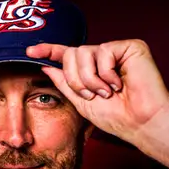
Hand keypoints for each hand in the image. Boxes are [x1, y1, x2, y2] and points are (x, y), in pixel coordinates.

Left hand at [26, 40, 168, 145]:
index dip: (48, 50)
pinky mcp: (130, 46)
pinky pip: (103, 51)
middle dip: (75, 78)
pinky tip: (118, 84)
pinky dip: (106, 73)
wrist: (139, 121)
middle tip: (90, 95)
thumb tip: (45, 65)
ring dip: (89, 78)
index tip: (29, 51)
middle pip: (71, 53)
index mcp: (90, 69)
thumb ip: (64, 82)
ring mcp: (115, 51)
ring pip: (83, 52)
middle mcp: (101, 57)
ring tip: (105, 92)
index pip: (66, 55)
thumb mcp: (80, 100)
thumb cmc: (114, 115)